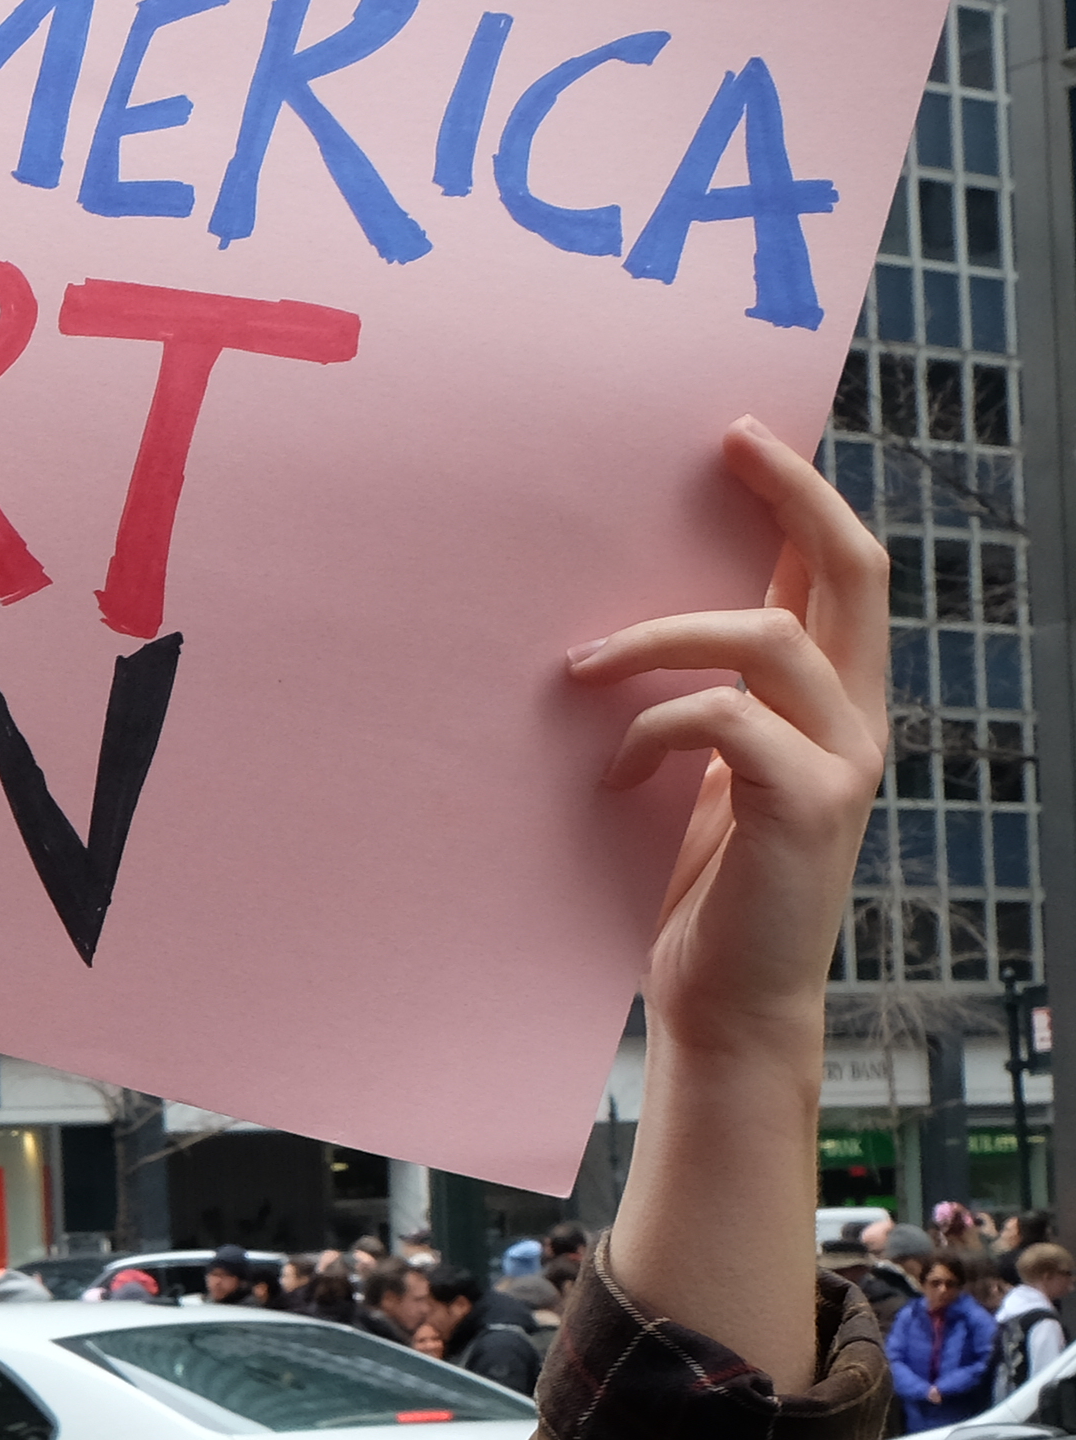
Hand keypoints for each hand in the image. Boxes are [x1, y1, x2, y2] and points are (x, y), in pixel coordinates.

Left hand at [565, 416, 886, 1067]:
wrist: (727, 1002)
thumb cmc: (702, 889)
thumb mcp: (710, 775)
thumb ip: (713, 701)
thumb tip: (643, 624)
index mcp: (836, 703)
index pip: (843, 573)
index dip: (804, 496)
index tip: (740, 437)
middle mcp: (859, 720)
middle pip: (851, 570)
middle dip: (791, 494)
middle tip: (725, 443)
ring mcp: (843, 761)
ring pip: (765, 637)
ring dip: (657, 639)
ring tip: (580, 669)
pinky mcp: (807, 806)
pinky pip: (723, 719)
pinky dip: (652, 731)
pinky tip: (615, 775)